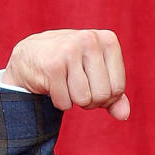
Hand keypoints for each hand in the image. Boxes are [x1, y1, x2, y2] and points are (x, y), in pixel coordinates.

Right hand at [4, 29, 129, 119]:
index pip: (118, 88)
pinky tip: (53, 85)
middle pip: (102, 95)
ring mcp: (70, 50)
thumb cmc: (72, 66)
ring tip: (66, 85)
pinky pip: (65, 102)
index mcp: (108, 40)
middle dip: (91, 101)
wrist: (31, 55)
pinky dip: (60, 102)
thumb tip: (123, 115)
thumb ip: (115, 97)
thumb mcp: (98, 76)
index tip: (93, 86)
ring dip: (74, 101)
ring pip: (84, 99)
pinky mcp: (52, 65)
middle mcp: (90, 40)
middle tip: (77, 87)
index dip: (106, 97)